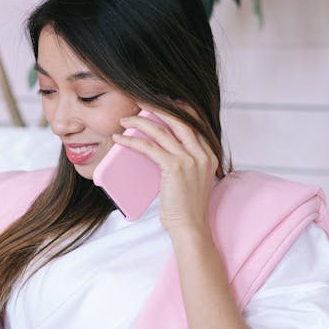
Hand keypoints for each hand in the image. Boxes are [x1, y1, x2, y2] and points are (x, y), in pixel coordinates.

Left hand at [112, 106, 217, 235]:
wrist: (190, 226)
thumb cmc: (186, 207)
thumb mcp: (192, 179)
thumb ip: (184, 162)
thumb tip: (159, 148)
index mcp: (209, 155)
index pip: (195, 123)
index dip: (178, 109)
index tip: (162, 103)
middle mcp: (202, 153)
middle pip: (179, 119)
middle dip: (158, 107)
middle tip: (140, 102)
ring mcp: (190, 159)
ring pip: (161, 130)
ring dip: (139, 121)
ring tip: (125, 119)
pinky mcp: (175, 167)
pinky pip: (149, 147)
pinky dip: (131, 140)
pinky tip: (119, 139)